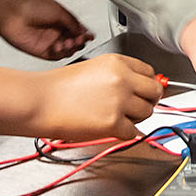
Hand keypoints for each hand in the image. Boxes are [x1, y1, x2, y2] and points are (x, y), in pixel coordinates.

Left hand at [0, 0, 93, 59]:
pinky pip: (55, 56)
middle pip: (73, 41)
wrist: (12, 12)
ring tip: (69, 42)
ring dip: (71, 47)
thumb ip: (72, 23)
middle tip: (80, 39)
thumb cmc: (31, 5)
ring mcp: (48, 41)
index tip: (89, 35)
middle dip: (79, 41)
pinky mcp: (40, 50)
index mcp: (60, 18)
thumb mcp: (59, 10)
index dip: (84, 33)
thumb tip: (83, 31)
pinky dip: (61, 53)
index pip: (77, 29)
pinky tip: (60, 47)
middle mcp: (54, 30)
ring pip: (66, 49)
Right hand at [34, 54, 162, 140]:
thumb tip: (138, 87)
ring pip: (147, 113)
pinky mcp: (113, 123)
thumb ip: (118, 75)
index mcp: (117, 62)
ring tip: (115, 116)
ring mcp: (119, 101)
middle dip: (147, 101)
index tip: (142, 92)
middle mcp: (122, 79)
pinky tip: (108, 127)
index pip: (149, 73)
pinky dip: (123, 133)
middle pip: (154, 92)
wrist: (41, 101)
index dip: (146, 84)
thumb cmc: (59, 87)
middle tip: (134, 107)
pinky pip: (132, 132)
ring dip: (135, 118)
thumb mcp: (94, 68)